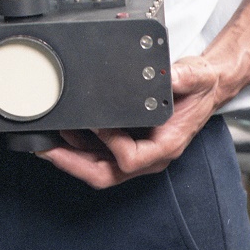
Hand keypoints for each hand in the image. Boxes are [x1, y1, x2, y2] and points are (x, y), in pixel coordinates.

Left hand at [38, 56, 221, 187]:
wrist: (204, 89)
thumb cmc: (199, 88)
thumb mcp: (195, 78)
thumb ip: (184, 77)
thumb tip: (170, 76)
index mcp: (165, 145)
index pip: (130, 157)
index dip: (108, 142)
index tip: (93, 122)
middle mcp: (149, 155)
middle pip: (106, 173)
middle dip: (72, 164)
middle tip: (45, 150)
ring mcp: (137, 151)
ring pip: (98, 166)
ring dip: (69, 157)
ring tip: (44, 141)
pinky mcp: (127, 143)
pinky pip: (98, 153)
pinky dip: (77, 147)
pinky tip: (62, 132)